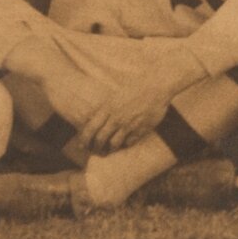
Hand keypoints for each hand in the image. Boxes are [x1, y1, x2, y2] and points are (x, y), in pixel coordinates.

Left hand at [77, 54, 194, 154]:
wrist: (155, 87)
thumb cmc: (135, 88)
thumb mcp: (114, 96)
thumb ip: (104, 109)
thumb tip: (91, 119)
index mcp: (108, 109)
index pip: (90, 129)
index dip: (84, 139)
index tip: (82, 145)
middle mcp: (117, 118)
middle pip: (100, 139)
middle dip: (95, 148)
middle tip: (95, 151)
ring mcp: (129, 125)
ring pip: (114, 144)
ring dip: (109, 149)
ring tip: (108, 151)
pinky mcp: (141, 129)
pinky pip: (129, 142)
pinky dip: (125, 145)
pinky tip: (124, 143)